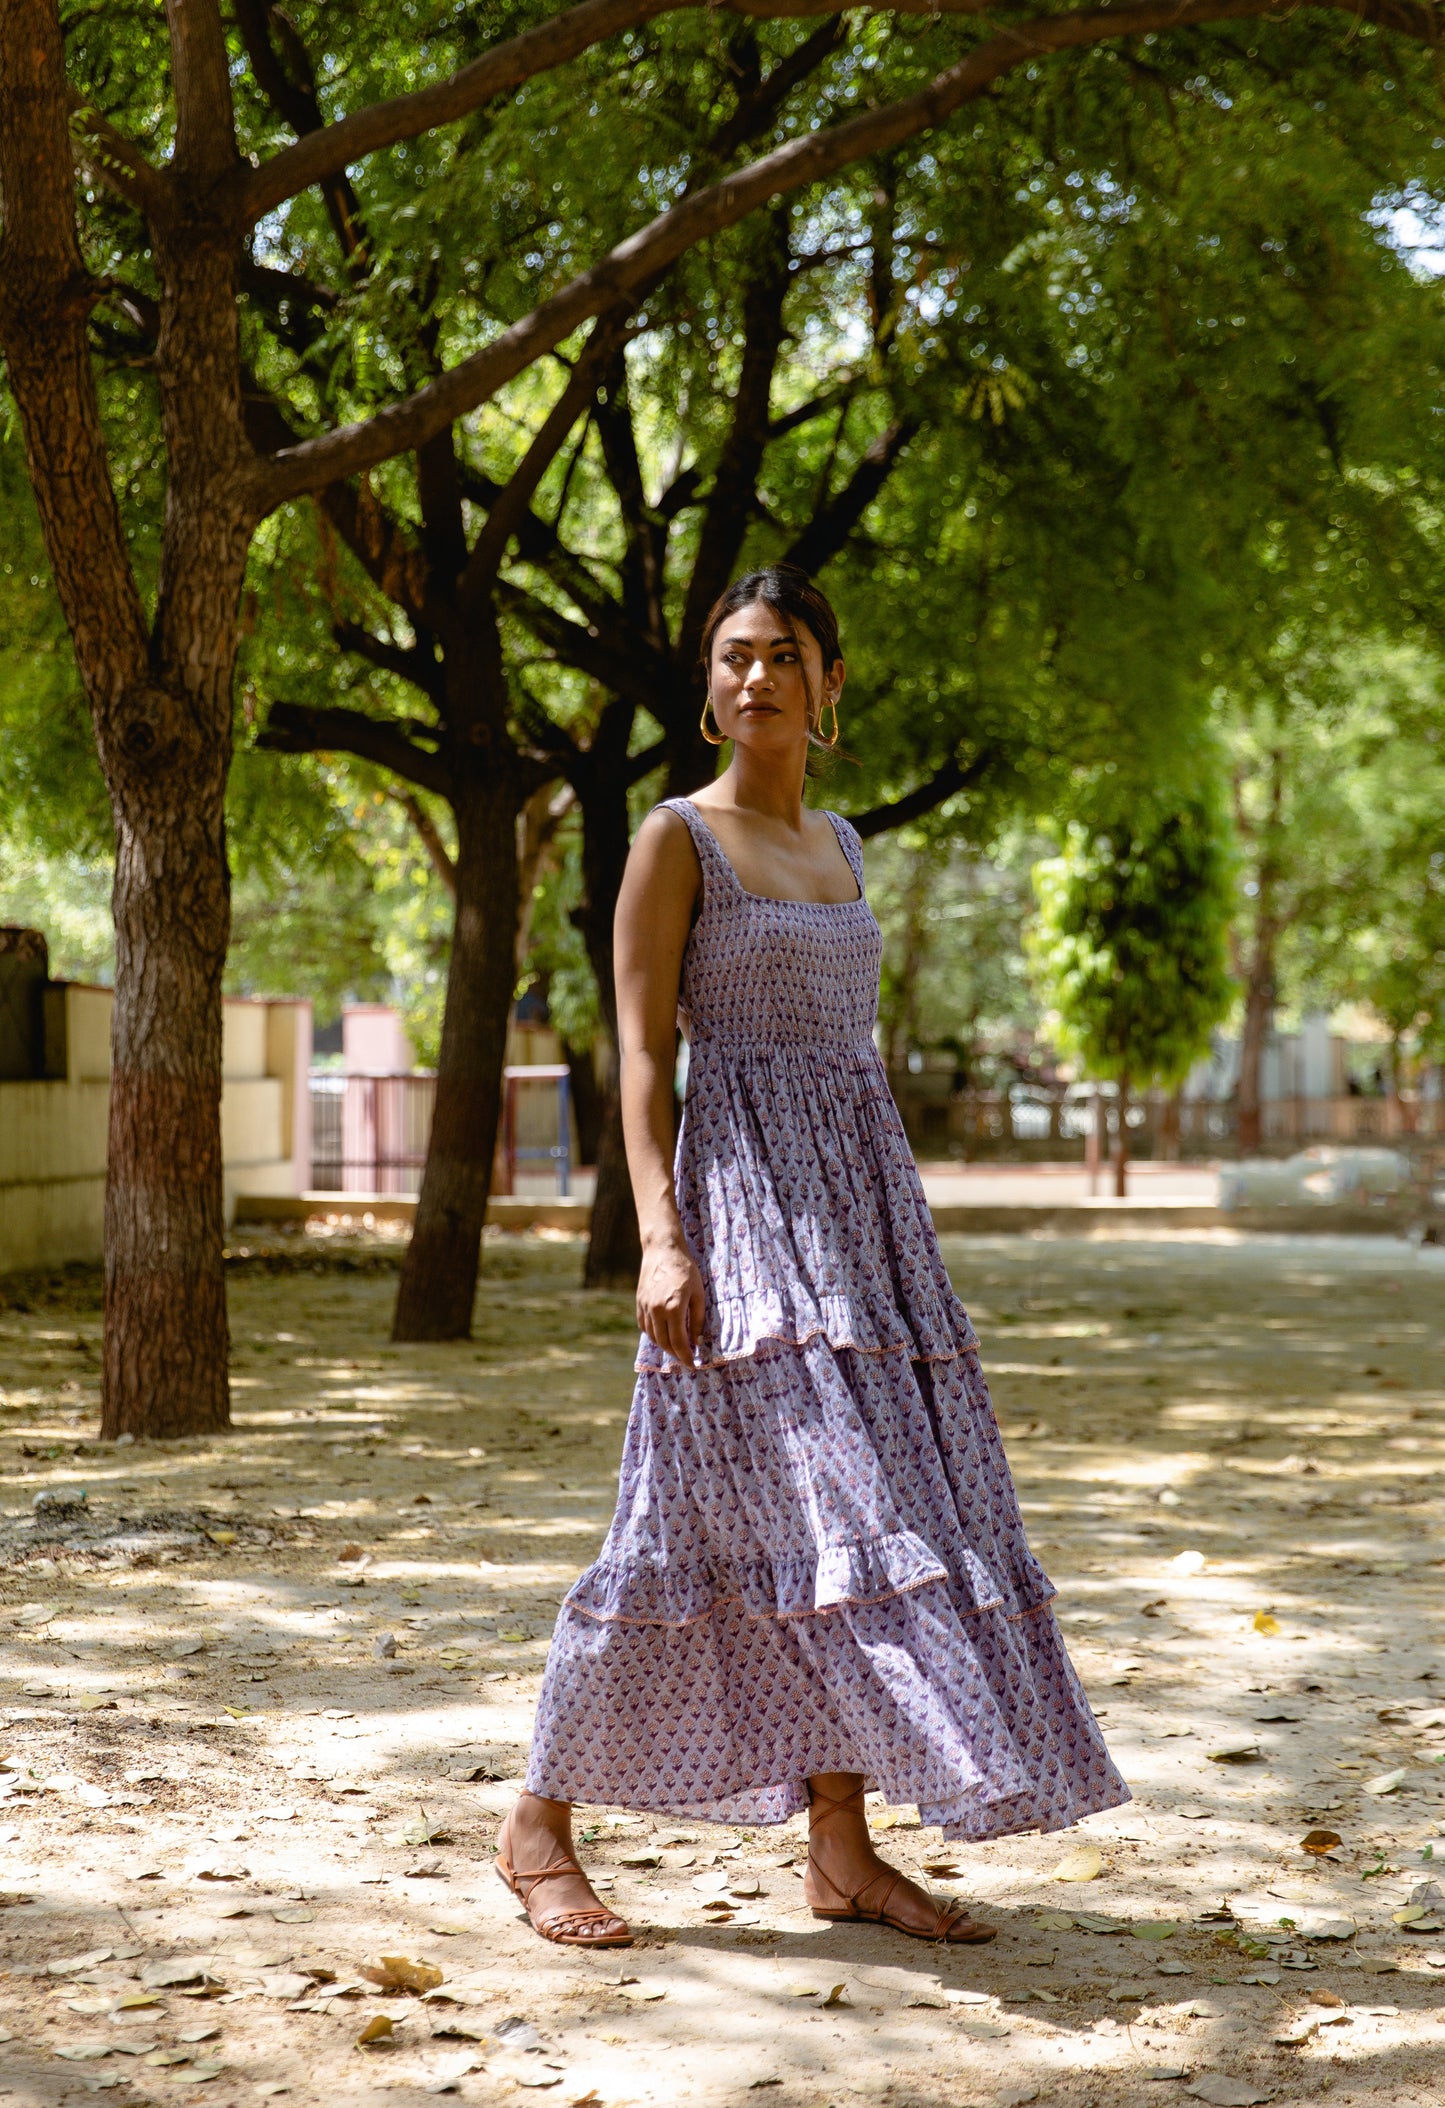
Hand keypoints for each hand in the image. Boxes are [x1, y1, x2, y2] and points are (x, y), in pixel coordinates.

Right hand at [637, 1236, 705, 1368]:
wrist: (662, 1250)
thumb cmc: (685, 1269)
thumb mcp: (699, 1293)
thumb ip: (697, 1319)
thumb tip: (697, 1341)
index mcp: (673, 1308)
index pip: (679, 1342)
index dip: (686, 1356)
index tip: (692, 1364)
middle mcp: (656, 1310)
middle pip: (664, 1343)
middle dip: (676, 1354)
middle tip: (686, 1358)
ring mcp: (645, 1307)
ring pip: (653, 1337)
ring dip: (664, 1346)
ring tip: (676, 1348)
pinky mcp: (639, 1303)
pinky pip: (644, 1326)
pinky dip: (653, 1335)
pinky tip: (663, 1334)